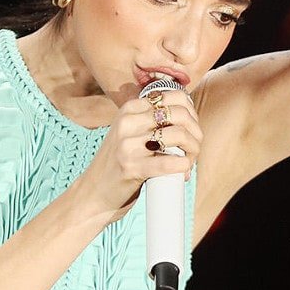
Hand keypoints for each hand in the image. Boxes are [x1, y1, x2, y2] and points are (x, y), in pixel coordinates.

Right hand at [76, 87, 200, 218]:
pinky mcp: (131, 167)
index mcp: (129, 109)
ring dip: (193, 150)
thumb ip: (151, 121)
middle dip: (195, 133)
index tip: (192, 129)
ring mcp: (127, 144)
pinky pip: (170, 162)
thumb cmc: (119, 163)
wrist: (94, 192)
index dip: (192, 113)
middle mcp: (127, 122)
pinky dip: (184, 166)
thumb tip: (190, 116)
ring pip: (178, 135)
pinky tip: (183, 172)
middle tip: (194, 149)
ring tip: (189, 161)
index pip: (175, 97)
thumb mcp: (129, 133)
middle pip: (180, 114)